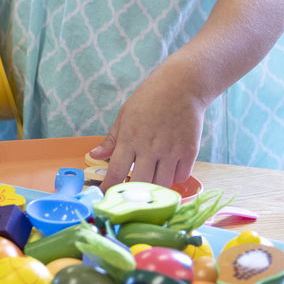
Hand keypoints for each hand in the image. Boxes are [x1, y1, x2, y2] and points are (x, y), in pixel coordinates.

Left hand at [91, 73, 203, 190]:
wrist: (182, 86)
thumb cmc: (150, 99)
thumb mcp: (124, 115)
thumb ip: (111, 140)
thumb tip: (94, 156)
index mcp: (130, 138)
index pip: (116, 171)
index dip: (109, 187)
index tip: (105, 197)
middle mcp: (150, 147)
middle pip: (140, 183)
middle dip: (133, 192)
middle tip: (131, 192)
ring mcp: (171, 150)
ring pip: (162, 183)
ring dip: (155, 186)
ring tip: (151, 179)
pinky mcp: (189, 151)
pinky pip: (181, 176)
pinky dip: (174, 178)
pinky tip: (168, 170)